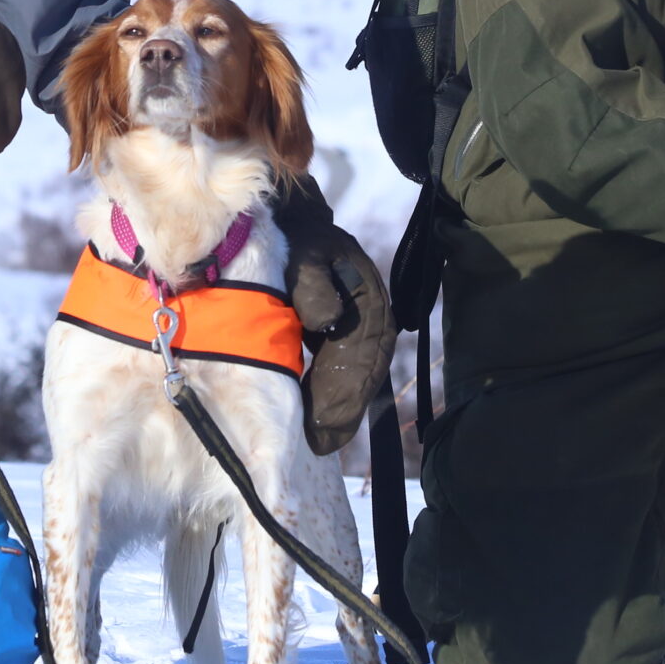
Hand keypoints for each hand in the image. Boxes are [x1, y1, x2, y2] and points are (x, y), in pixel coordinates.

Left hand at [276, 178, 395, 456]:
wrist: (293, 220)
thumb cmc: (296, 237)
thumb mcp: (303, 251)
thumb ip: (312, 282)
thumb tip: (326, 322)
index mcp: (367, 295)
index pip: (362, 350)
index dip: (344, 388)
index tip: (323, 421)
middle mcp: (372, 315)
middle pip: (364, 369)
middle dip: (344, 408)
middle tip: (322, 443)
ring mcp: (361, 325)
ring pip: (357, 373)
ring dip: (341, 407)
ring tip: (322, 440)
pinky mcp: (345, 333)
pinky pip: (344, 368)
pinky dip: (332, 393)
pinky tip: (317, 419)